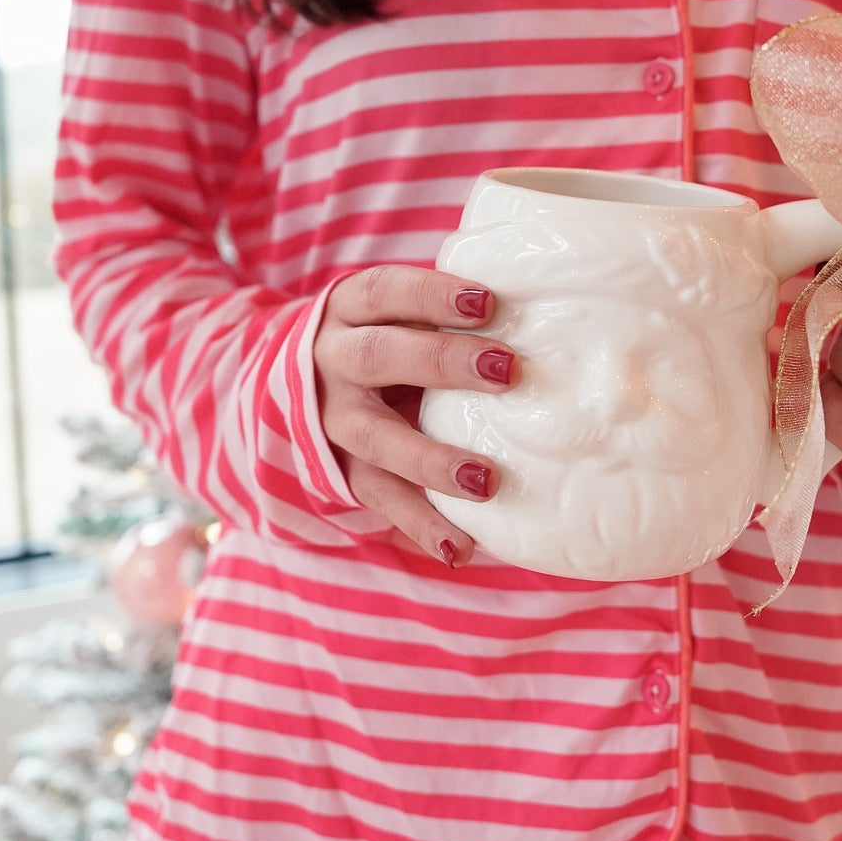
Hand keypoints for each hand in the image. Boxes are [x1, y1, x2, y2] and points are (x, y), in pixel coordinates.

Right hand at [315, 266, 517, 565]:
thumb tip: (542, 301)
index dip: (432, 295)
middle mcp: (332, 361)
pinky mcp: (341, 469)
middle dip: (442, 363)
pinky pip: (380, 499)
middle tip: (508, 371)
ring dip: (432, 460)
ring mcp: (332, 420)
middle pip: (379, 357)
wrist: (299, 380)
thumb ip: (444, 309)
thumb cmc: (378, 333)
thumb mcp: (394, 310)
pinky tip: (460, 548)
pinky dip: (421, 526)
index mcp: (349, 310)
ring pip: (375, 438)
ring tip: (486, 481)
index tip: (488, 303)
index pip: (386, 292)